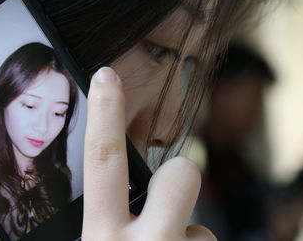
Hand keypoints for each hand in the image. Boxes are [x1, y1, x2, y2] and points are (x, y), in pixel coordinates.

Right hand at [83, 67, 215, 240]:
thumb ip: (102, 220)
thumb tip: (112, 197)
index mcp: (102, 236)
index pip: (103, 158)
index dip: (105, 112)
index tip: (106, 76)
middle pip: (181, 173)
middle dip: (179, 174)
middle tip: (168, 199)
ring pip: (201, 223)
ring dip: (184, 234)